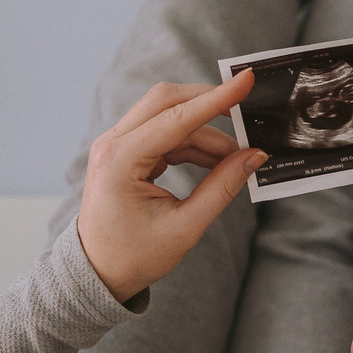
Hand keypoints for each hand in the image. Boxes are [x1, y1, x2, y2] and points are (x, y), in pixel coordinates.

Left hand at [75, 71, 266, 302]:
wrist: (98, 272)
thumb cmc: (134, 256)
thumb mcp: (184, 227)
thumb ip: (222, 188)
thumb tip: (254, 157)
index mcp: (120, 160)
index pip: (176, 117)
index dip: (216, 99)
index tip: (246, 79)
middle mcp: (113, 144)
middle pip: (167, 101)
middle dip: (209, 103)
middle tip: (246, 112)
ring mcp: (116, 145)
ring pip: (169, 116)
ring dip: (205, 132)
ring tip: (235, 160)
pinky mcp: (125, 151)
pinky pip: (164, 133)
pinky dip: (193, 143)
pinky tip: (215, 162)